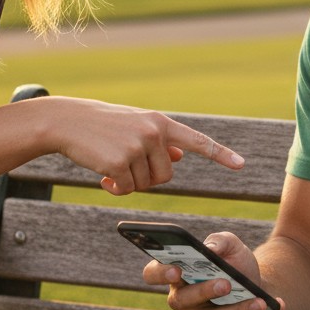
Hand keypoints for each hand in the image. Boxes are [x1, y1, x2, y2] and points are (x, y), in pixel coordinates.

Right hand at [44, 97, 244, 194]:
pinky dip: (116, 188)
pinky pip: (127, 189)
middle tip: (127, 165)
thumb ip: (160, 141)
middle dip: (148, 178)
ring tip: (112, 165)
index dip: (220, 154)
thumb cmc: (104, 125)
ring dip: (130, 182)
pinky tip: (102, 175)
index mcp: (161, 123)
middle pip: (166, 176)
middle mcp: (154, 133)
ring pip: (147, 184)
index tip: (241, 165)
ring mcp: (137, 147)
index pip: (197, 140)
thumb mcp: (136, 126)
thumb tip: (179, 158)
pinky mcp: (119, 162)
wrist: (68, 121)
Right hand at [145, 231, 282, 309]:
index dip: (160, 273)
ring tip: (260, 302)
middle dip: (204, 292)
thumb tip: (210, 250)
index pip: (152, 273)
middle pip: (182, 300)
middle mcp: (179, 299)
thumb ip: (219, 242)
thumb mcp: (230, 244)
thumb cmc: (233, 261)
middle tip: (227, 284)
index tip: (177, 268)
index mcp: (175, 271)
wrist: (253, 284)